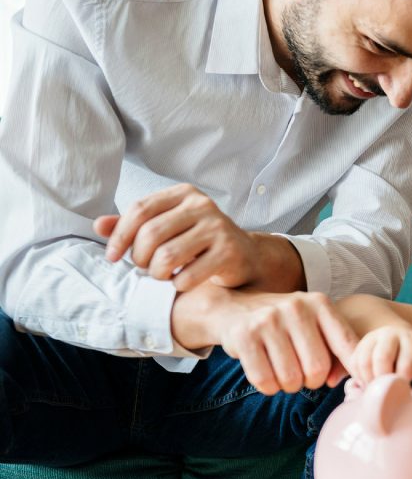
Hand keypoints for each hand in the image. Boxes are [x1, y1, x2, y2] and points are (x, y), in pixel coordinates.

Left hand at [94, 184, 259, 290]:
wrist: (244, 255)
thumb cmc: (198, 241)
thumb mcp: (167, 227)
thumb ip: (134, 225)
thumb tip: (99, 225)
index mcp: (184, 193)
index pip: (140, 210)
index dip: (119, 236)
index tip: (112, 256)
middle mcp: (202, 205)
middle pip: (150, 234)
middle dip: (139, 258)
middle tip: (145, 268)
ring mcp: (218, 228)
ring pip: (166, 257)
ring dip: (157, 274)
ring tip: (162, 275)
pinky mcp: (229, 252)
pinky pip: (188, 276)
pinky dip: (178, 285)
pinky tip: (182, 282)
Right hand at [173, 286, 358, 394]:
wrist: (235, 307)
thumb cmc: (285, 324)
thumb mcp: (314, 326)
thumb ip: (336, 351)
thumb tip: (337, 381)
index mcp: (320, 304)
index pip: (347, 345)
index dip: (352, 369)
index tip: (351, 382)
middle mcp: (296, 307)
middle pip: (317, 369)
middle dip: (311, 381)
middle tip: (302, 374)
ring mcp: (269, 320)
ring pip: (291, 379)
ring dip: (288, 386)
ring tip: (283, 372)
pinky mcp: (244, 336)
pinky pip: (265, 381)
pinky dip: (269, 387)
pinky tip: (267, 374)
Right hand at [349, 325, 411, 386]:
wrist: (398, 338)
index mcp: (409, 337)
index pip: (406, 361)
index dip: (405, 379)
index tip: (404, 390)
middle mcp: (388, 334)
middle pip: (382, 358)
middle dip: (385, 379)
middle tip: (388, 392)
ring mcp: (371, 338)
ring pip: (364, 362)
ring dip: (370, 380)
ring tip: (378, 390)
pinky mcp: (358, 346)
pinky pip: (354, 364)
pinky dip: (359, 378)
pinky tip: (369, 384)